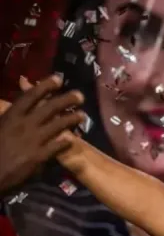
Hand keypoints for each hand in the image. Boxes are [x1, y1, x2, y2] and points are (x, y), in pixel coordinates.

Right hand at [0, 75, 84, 194]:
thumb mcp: (1, 124)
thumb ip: (10, 112)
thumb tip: (14, 96)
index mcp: (12, 116)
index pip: (30, 97)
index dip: (45, 86)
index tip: (57, 79)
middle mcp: (24, 125)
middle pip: (49, 108)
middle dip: (66, 100)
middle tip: (80, 96)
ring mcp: (33, 141)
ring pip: (57, 126)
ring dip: (71, 119)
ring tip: (82, 115)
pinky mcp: (38, 157)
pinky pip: (57, 147)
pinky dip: (65, 142)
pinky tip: (73, 139)